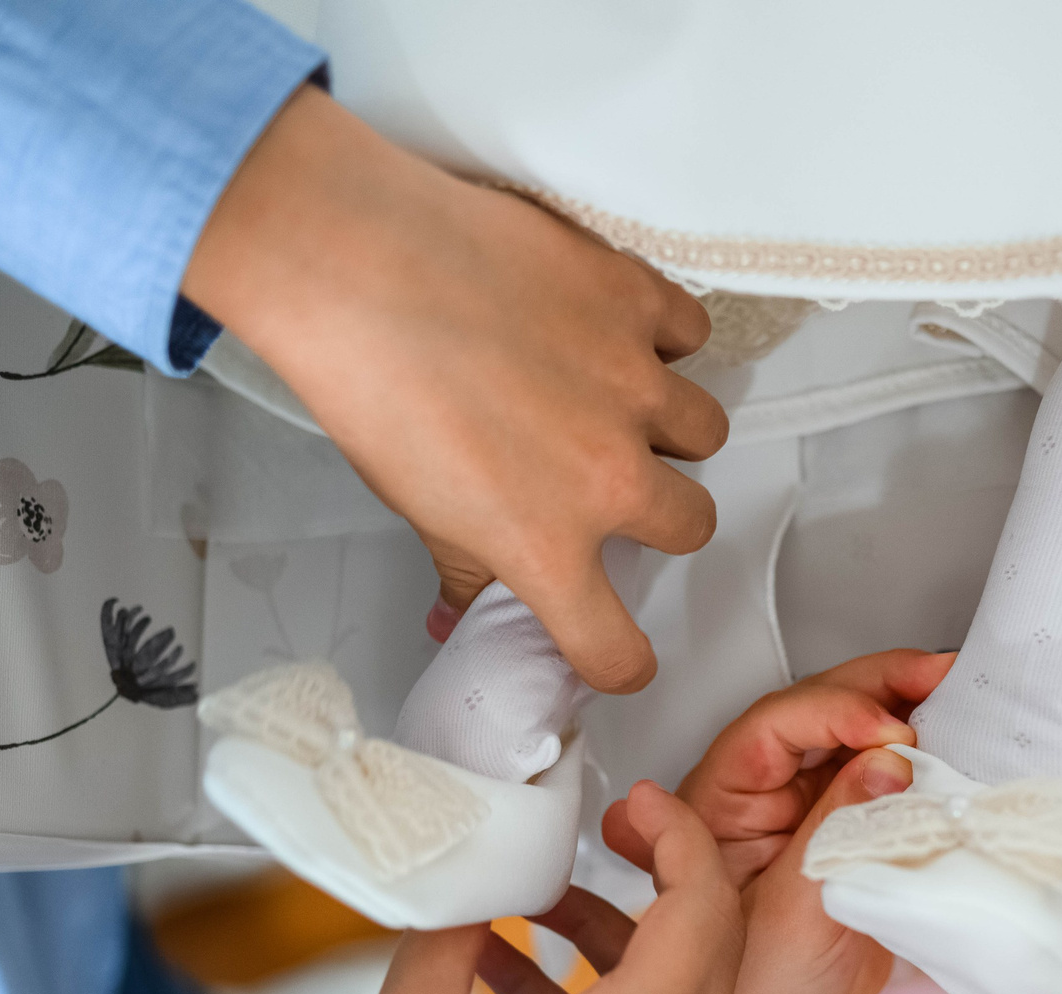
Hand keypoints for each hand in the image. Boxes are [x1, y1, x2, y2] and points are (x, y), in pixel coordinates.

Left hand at [184, 86, 726, 692]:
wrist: (357, 267)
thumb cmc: (371, 386)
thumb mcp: (414, 506)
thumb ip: (461, 566)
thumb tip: (456, 613)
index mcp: (545, 546)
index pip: (615, 649)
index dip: (619, 659)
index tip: (617, 646)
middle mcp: (606, 477)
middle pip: (692, 524)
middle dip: (661, 512)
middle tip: (612, 481)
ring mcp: (633, 387)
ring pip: (705, 431)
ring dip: (669, 427)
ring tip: (616, 401)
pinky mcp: (636, 303)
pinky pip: (691, 334)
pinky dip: (664, 337)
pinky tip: (615, 331)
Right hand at [317, 783, 743, 993]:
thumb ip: (446, 922)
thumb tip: (468, 859)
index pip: (704, 905)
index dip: (676, 833)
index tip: (631, 799)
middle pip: (710, 938)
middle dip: (662, 868)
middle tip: (604, 827)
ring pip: (680, 985)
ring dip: (620, 928)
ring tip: (528, 900)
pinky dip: (602, 984)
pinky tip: (507, 968)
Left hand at [604, 651, 952, 993]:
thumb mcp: (794, 915)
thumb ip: (837, 831)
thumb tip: (887, 759)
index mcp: (716, 806)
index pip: (771, 727)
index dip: (833, 713)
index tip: (888, 729)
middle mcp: (759, 798)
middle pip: (816, 715)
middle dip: (879, 687)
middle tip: (940, 673)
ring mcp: (807, 814)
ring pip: (857, 740)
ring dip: (909, 714)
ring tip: (961, 697)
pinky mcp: (852, 837)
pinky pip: (887, 784)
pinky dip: (927, 765)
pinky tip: (962, 751)